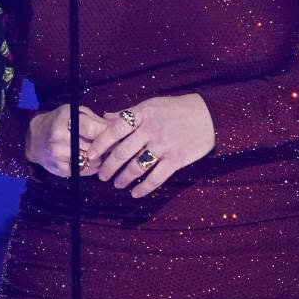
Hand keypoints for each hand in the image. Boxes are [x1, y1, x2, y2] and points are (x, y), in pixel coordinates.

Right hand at [26, 105, 109, 176]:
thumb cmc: (59, 121)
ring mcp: (58, 155)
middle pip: (93, 147)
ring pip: (90, 161)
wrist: (34, 137)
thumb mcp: (75, 112)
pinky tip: (93, 161)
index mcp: (65, 119)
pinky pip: (84, 171)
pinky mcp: (59, 169)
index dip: (108, 133)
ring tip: (105, 153)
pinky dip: (92, 167)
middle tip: (116, 146)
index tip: (119, 135)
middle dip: (108, 148)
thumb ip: (96, 119)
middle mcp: (60, 137)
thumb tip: (117, 128)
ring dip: (101, 159)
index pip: (91, 129)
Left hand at [85, 94, 215, 196]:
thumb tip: (105, 117)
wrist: (208, 116)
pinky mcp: (176, 159)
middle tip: (101, 175)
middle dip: (109, 166)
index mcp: (142, 114)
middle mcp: (151, 130)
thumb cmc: (176, 109)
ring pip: (137, 166)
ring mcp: (164, 146)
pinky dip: (144, 188)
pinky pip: (156, 177)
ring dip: (124, 178)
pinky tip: (135, 193)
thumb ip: (128, 113)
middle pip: (123, 152)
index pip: (115, 130)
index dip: (100, 144)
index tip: (90, 154)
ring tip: (116, 184)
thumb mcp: (151, 105)